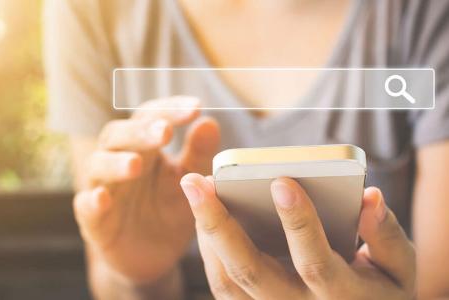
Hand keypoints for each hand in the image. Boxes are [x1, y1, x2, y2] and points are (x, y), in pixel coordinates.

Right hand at [73, 97, 220, 284]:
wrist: (156, 255)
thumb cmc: (171, 208)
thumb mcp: (191, 182)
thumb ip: (199, 154)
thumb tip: (210, 122)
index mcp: (144, 146)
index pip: (150, 117)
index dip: (169, 109)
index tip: (195, 107)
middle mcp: (118, 160)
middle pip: (120, 135)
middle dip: (141, 131)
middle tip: (165, 131)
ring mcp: (104, 188)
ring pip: (98, 165)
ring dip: (116, 163)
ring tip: (136, 165)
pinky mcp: (94, 220)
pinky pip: (85, 206)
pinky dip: (92, 201)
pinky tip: (103, 198)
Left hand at [180, 174, 415, 299]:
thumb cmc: (379, 290)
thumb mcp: (398, 269)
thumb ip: (386, 236)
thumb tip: (369, 198)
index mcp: (341, 296)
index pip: (315, 262)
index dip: (299, 223)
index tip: (282, 181)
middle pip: (250, 271)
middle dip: (219, 224)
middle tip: (196, 181)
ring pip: (228, 280)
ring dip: (206, 234)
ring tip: (195, 190)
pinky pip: (223, 285)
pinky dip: (209, 250)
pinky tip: (204, 215)